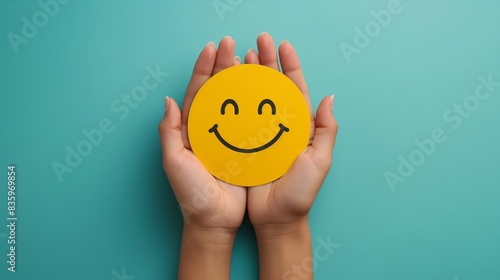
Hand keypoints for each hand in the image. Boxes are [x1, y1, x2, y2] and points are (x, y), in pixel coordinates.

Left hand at [158, 36, 244, 279]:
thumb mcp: (174, 162)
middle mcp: (209, 129)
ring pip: (235, 101)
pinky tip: (263, 88)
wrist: (215, 220)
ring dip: (240, 79)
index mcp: (190, 129)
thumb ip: (169, 132)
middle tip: (232, 44)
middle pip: (217, 90)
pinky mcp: (244, 146)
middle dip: (223, 65)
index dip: (203, 69)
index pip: (197, 92)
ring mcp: (228, 136)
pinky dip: (255, 102)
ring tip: (249, 57)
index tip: (212, 48)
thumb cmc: (191, 194)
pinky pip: (250, 120)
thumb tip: (167, 100)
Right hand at [245, 33, 338, 279]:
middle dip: (267, 62)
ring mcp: (261, 133)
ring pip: (254, 98)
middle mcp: (279, 125)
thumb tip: (329, 97)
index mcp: (300, 126)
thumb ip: (326, 129)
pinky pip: (238, 117)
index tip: (283, 45)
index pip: (295, 88)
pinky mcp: (244, 143)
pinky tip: (227, 86)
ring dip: (249, 76)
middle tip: (257, 41)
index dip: (290, 65)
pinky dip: (233, 100)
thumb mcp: (319, 160)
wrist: (275, 218)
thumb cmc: (300, 192)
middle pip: (273, 87)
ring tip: (240, 56)